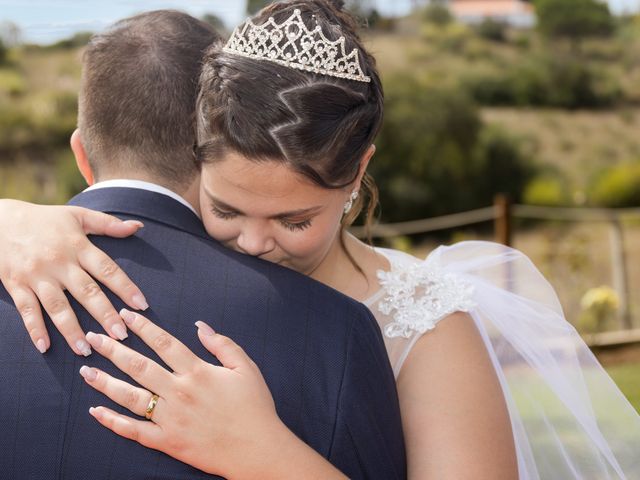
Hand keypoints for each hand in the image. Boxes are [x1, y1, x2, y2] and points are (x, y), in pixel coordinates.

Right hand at [0, 199, 147, 355]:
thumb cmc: (45, 220)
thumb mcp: (78, 215)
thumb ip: (109, 224)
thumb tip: (138, 226)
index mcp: (78, 246)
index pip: (107, 269)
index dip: (126, 287)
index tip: (142, 305)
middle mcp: (59, 262)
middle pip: (86, 291)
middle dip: (104, 314)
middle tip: (121, 336)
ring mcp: (36, 275)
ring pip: (57, 306)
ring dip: (71, 329)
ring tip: (86, 350)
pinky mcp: (16, 284)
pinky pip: (26, 309)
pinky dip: (34, 328)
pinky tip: (45, 346)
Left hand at [79, 309, 287, 478]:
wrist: (257, 449)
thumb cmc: (254, 407)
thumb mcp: (246, 368)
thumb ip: (222, 344)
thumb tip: (200, 325)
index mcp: (197, 372)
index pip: (164, 343)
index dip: (143, 328)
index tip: (125, 316)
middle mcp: (179, 392)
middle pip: (139, 366)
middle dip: (113, 350)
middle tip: (94, 337)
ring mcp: (170, 418)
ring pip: (130, 397)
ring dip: (105, 382)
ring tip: (86, 370)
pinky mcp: (167, 441)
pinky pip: (134, 431)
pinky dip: (112, 421)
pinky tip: (96, 411)